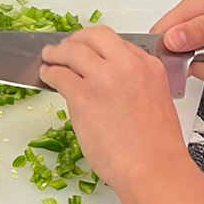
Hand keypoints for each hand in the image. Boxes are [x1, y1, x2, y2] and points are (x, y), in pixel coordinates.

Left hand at [38, 27, 186, 192]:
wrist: (152, 167)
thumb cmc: (156, 147)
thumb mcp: (156, 102)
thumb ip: (135, 86)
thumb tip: (112, 88)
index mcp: (148, 66)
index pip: (119, 43)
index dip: (98, 47)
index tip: (90, 52)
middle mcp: (126, 65)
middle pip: (94, 37)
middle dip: (77, 39)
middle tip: (66, 46)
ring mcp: (103, 78)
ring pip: (72, 51)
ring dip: (56, 52)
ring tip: (49, 57)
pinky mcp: (83, 95)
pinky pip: (59, 74)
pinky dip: (49, 73)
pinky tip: (47, 76)